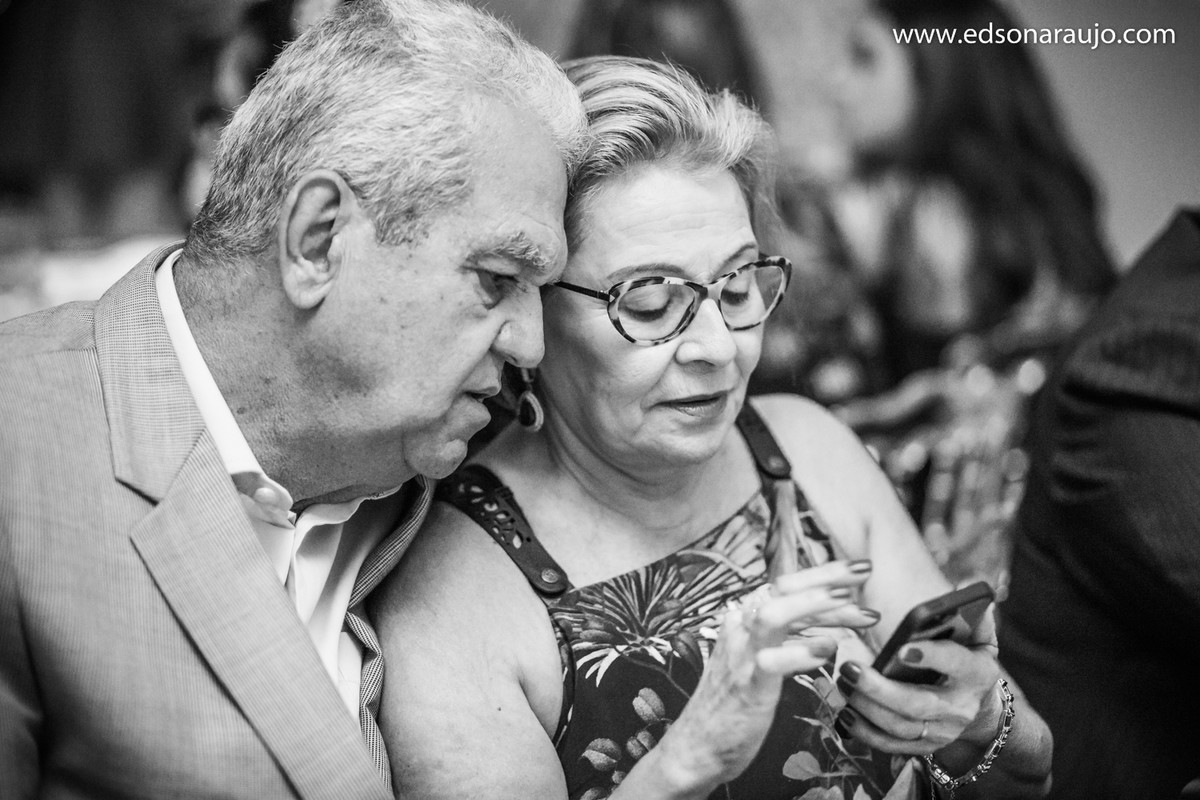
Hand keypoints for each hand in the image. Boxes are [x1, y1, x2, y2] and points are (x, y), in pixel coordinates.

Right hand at [655, 561, 879, 791]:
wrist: (695, 747)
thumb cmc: (734, 707)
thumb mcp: (760, 663)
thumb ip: (788, 641)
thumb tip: (829, 629)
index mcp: (744, 622)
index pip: (785, 587)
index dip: (822, 574)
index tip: (857, 570)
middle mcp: (740, 630)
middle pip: (781, 589)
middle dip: (825, 576)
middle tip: (865, 570)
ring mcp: (740, 656)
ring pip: (773, 615)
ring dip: (814, 604)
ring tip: (851, 602)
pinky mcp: (746, 687)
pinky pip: (771, 662)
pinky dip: (801, 652)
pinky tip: (828, 649)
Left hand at [833, 609, 1001, 754]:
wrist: (978, 705)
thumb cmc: (967, 658)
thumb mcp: (979, 636)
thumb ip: (972, 614)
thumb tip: (963, 589)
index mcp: (977, 673)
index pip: (955, 663)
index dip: (930, 656)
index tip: (902, 647)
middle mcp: (961, 707)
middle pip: (917, 703)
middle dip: (880, 688)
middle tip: (849, 668)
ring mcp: (942, 731)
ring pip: (899, 726)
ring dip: (866, 706)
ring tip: (842, 681)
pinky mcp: (923, 746)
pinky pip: (890, 745)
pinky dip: (865, 731)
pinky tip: (845, 711)